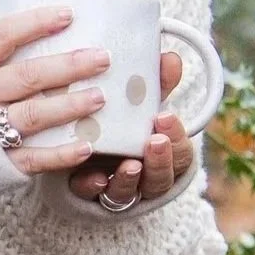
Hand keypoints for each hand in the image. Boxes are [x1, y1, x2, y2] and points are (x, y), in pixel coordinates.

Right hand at [0, 0, 109, 176]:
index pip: (2, 36)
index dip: (34, 24)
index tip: (68, 15)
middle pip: (26, 76)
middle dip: (66, 67)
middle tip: (103, 57)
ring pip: (32, 116)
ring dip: (68, 107)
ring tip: (101, 97)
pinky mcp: (0, 161)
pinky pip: (32, 158)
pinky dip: (60, 155)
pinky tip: (88, 145)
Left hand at [64, 51, 195, 206]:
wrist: (73, 140)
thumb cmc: (120, 119)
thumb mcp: (138, 103)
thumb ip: (155, 85)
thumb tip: (170, 58)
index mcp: (162, 154)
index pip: (180, 152)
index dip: (177, 138)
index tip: (165, 117)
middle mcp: (143, 176)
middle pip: (162, 179)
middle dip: (160, 161)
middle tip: (154, 140)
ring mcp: (117, 187)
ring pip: (131, 193)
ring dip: (131, 179)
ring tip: (129, 164)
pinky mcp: (87, 192)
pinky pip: (92, 197)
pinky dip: (94, 187)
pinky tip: (94, 177)